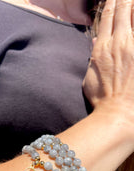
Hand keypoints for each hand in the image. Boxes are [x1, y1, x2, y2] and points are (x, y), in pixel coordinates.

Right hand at [83, 0, 133, 124]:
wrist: (118, 111)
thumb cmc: (102, 98)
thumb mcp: (90, 78)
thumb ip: (93, 58)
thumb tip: (96, 43)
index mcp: (102, 48)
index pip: (107, 19)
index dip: (111, 5)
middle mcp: (118, 43)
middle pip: (122, 13)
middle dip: (125, 0)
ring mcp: (132, 47)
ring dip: (133, 7)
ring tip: (133, 1)